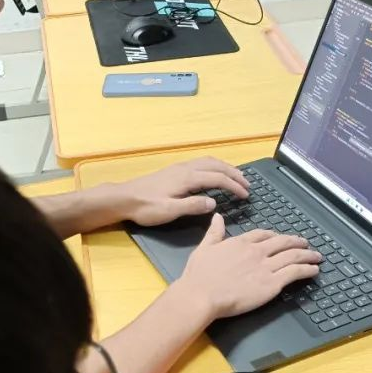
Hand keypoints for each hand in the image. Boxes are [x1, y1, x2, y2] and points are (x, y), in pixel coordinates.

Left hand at [113, 157, 249, 226]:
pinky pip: (201, 163)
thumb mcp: (170, 211)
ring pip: (208, 161)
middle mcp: (185, 168)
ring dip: (225, 168)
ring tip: (236, 177)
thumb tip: (214, 203)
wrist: (124, 198)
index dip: (234, 186)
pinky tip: (214, 174)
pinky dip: (214, 166)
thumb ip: (193, 206)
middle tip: (247, 184)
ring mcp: (179, 167)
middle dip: (234, 173)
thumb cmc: (146, 207)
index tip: (245, 195)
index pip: (217, 178)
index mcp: (187, 178)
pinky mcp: (174, 170)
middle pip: (216, 165)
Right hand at [174, 214, 322, 320]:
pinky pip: (295, 273)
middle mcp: (256, 251)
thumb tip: (217, 216)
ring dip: (308, 255)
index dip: (275, 236)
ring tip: (316, 256)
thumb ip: (214, 232)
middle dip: (297, 242)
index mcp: (240, 242)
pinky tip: (314, 270)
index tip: (280, 238)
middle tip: (306, 243)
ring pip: (293, 256)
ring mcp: (266, 267)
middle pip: (283, 242)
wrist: (202, 295)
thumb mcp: (204, 248)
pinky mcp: (272, 284)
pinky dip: (307, 269)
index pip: (263, 234)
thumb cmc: (199, 275)